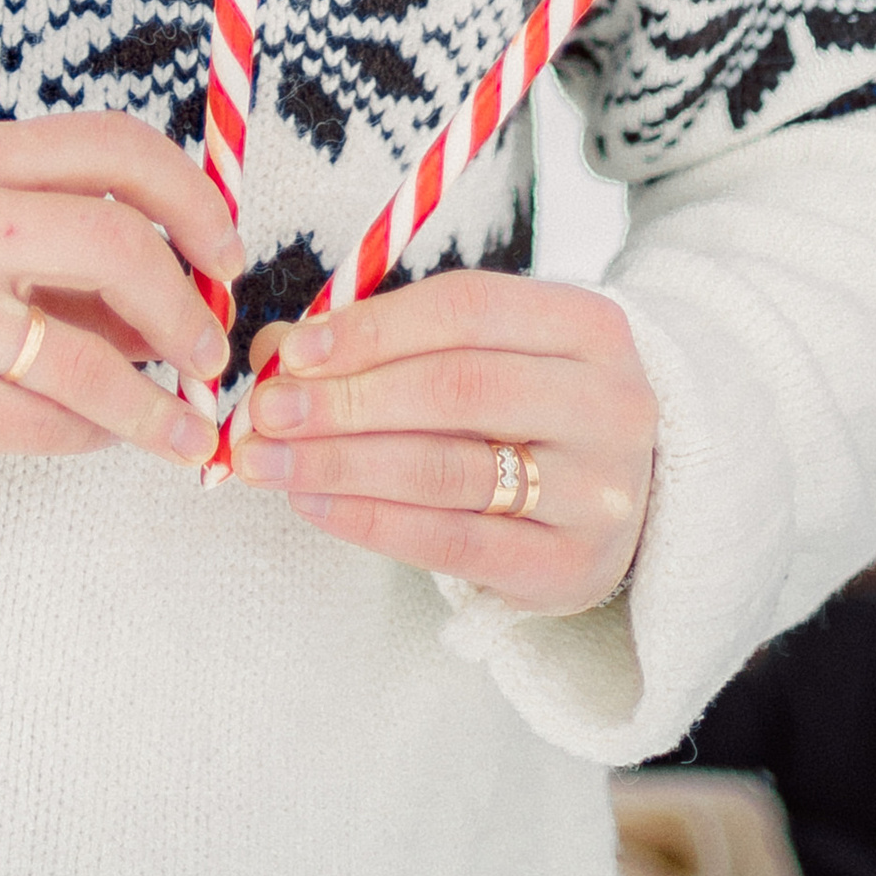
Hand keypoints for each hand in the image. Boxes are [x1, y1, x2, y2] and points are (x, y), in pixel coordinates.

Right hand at [0, 111, 239, 485]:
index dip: (192, 198)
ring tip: (187, 432)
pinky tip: (104, 439)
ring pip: (88, 358)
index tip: (225, 252)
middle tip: (208, 351)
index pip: (111, 147)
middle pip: (116, 244)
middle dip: (185, 308)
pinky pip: (42, 424)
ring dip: (157, 406)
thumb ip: (58, 240)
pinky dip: (92, 438)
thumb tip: (182, 290)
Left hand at [233, 269, 655, 615]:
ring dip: (341, 463)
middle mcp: (608, 404)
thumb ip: (382, 341)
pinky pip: (453, 544)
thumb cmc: (523, 408)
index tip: (294, 350)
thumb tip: (277, 353)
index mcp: (588, 325)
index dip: (371, 327)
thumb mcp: (477, 352)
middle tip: (267, 411)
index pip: (467, 309)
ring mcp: (599, 491)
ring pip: (449, 470)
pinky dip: (370, 521)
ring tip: (268, 460)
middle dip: (346, 400)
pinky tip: (313, 504)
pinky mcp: (571, 566)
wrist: (609, 498)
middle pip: (457, 388)